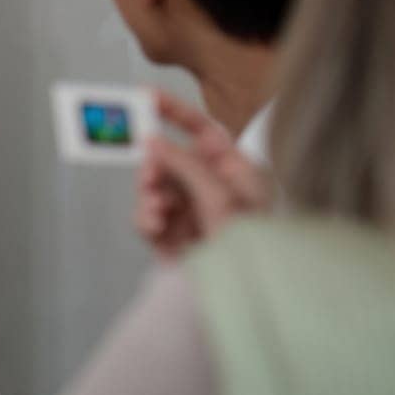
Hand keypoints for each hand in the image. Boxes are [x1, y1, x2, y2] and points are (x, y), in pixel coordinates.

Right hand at [136, 90, 270, 254]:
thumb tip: (153, 140)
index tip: (143, 97)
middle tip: (149, 178)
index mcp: (235, 171)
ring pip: (155, 189)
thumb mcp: (221, 198)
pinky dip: (146, 219)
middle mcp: (213, 188)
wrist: (246, 297)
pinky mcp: (175, 237)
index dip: (174, 111)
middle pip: (170, 160)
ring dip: (149, 197)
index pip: (202, 131)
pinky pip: (148, 217)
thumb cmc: (251, 246)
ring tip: (155, 213)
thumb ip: (185, 165)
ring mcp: (192, 213)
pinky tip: (154, 228)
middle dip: (155, 168)